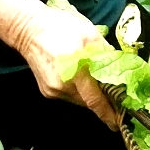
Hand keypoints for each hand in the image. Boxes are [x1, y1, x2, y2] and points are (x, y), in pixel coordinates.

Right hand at [9, 0, 123, 126]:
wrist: (28, 28)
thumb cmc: (60, 27)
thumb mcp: (89, 34)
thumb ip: (106, 55)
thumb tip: (121, 71)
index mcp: (74, 71)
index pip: (94, 100)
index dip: (108, 113)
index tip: (119, 122)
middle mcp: (62, 86)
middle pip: (88, 102)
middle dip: (103, 101)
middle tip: (116, 97)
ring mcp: (53, 90)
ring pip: (79, 100)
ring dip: (90, 95)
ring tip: (97, 82)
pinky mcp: (47, 91)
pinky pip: (69, 96)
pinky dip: (78, 90)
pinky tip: (79, 77)